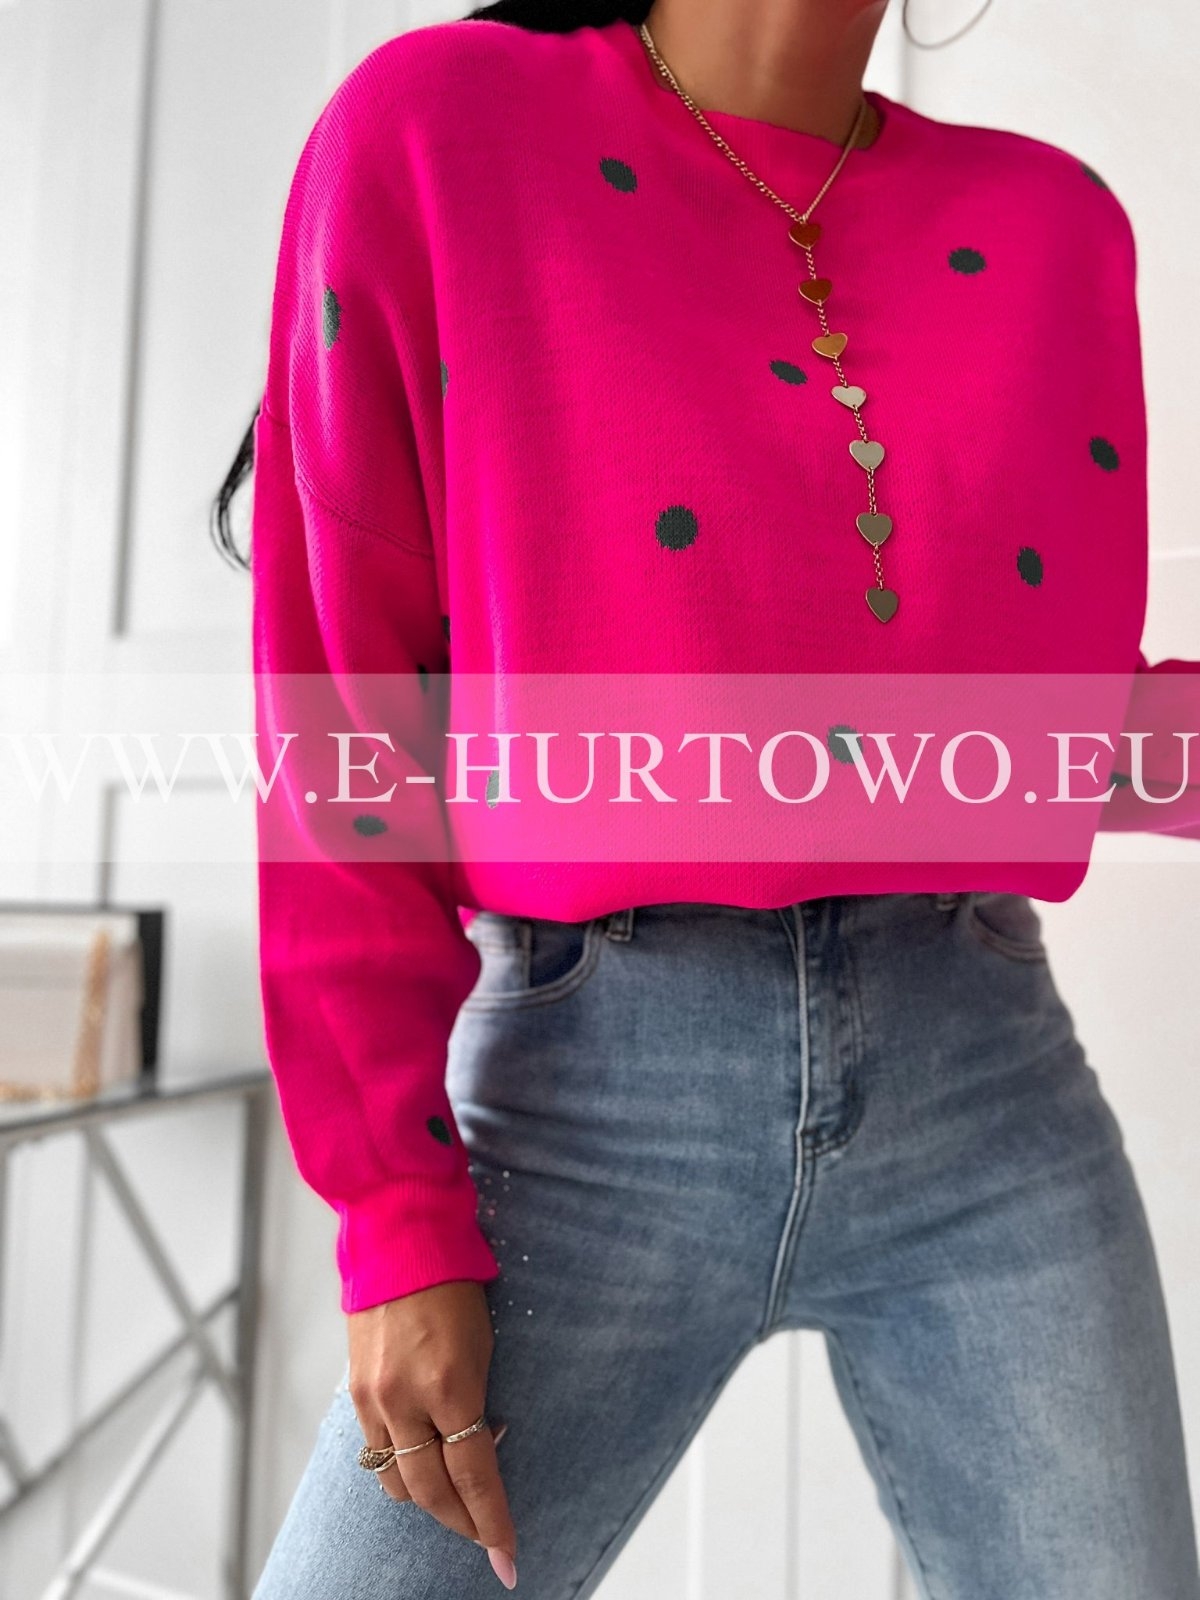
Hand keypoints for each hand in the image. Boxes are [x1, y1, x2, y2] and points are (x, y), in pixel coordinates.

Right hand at [347, 1279, 516, 1588]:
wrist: (399, 1241)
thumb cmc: (452, 1284)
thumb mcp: (481, 1344)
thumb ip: (475, 1401)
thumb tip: (480, 1444)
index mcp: (450, 1384)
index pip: (474, 1475)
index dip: (492, 1521)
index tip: (507, 1555)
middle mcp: (406, 1399)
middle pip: (432, 1491)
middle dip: (462, 1523)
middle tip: (485, 1540)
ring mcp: (375, 1398)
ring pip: (396, 1481)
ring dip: (427, 1500)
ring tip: (454, 1501)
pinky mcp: (355, 1391)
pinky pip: (375, 1452)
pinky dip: (399, 1467)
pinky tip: (421, 1462)